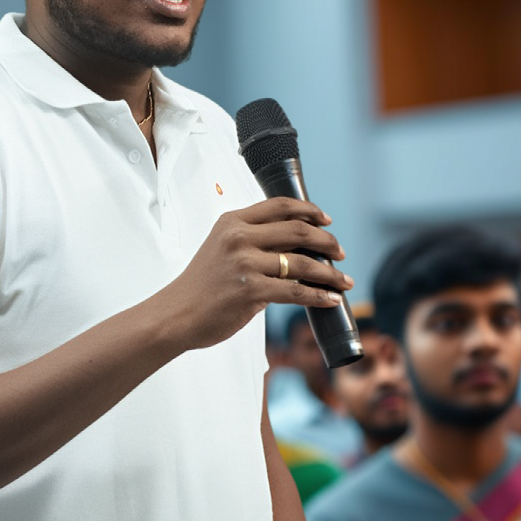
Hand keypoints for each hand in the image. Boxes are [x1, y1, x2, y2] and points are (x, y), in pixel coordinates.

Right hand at [163, 197, 352, 349]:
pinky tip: (330, 299)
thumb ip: (251, 240)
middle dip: (326, 242)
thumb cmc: (201, 286)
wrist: (175, 315)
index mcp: (232, 222)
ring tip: (344, 280)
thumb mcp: (220, 248)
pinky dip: (318, 296)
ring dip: (330, 273)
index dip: (309, 211)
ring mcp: (245, 264)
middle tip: (340, 253)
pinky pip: (296, 292)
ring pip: (302, 263)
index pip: (280, 206)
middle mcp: (239, 238)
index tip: (326, 221)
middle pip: (298, 231)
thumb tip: (294, 247)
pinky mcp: (251, 292)